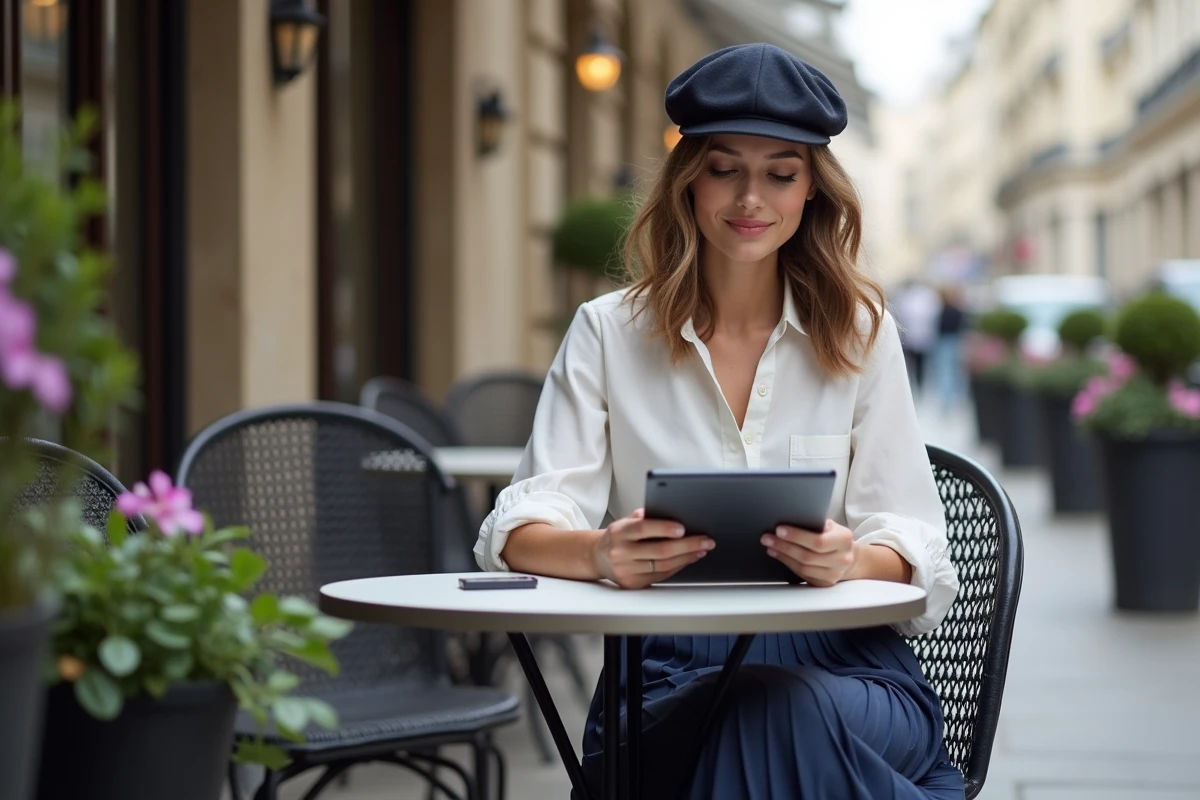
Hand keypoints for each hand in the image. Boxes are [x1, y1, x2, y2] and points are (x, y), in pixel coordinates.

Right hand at [592, 508, 714, 588]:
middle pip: (659, 551)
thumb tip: (673, 513)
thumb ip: (645, 517)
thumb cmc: (618, 536)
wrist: (598, 557)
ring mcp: (626, 570)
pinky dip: (678, 567)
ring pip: (663, 566)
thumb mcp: (626, 521)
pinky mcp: (632, 583)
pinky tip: (688, 559)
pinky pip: (661, 576)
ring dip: (687, 557)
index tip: (683, 528)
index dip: (664, 528)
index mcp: (619, 532)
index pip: (643, 529)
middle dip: (687, 545)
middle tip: (705, 540)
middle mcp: (620, 552)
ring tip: (701, 549)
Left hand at [761, 520, 856, 586]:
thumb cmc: (833, 536)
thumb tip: (789, 518)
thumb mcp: (830, 525)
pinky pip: (803, 575)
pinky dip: (788, 564)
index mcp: (844, 540)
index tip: (779, 530)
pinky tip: (779, 555)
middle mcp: (842, 559)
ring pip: (803, 568)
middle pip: (808, 556)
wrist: (847, 555)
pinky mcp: (825, 583)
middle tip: (767, 538)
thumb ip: (815, 523)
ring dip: (783, 556)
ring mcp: (834, 574)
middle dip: (784, 546)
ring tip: (770, 546)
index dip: (797, 536)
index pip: (818, 540)